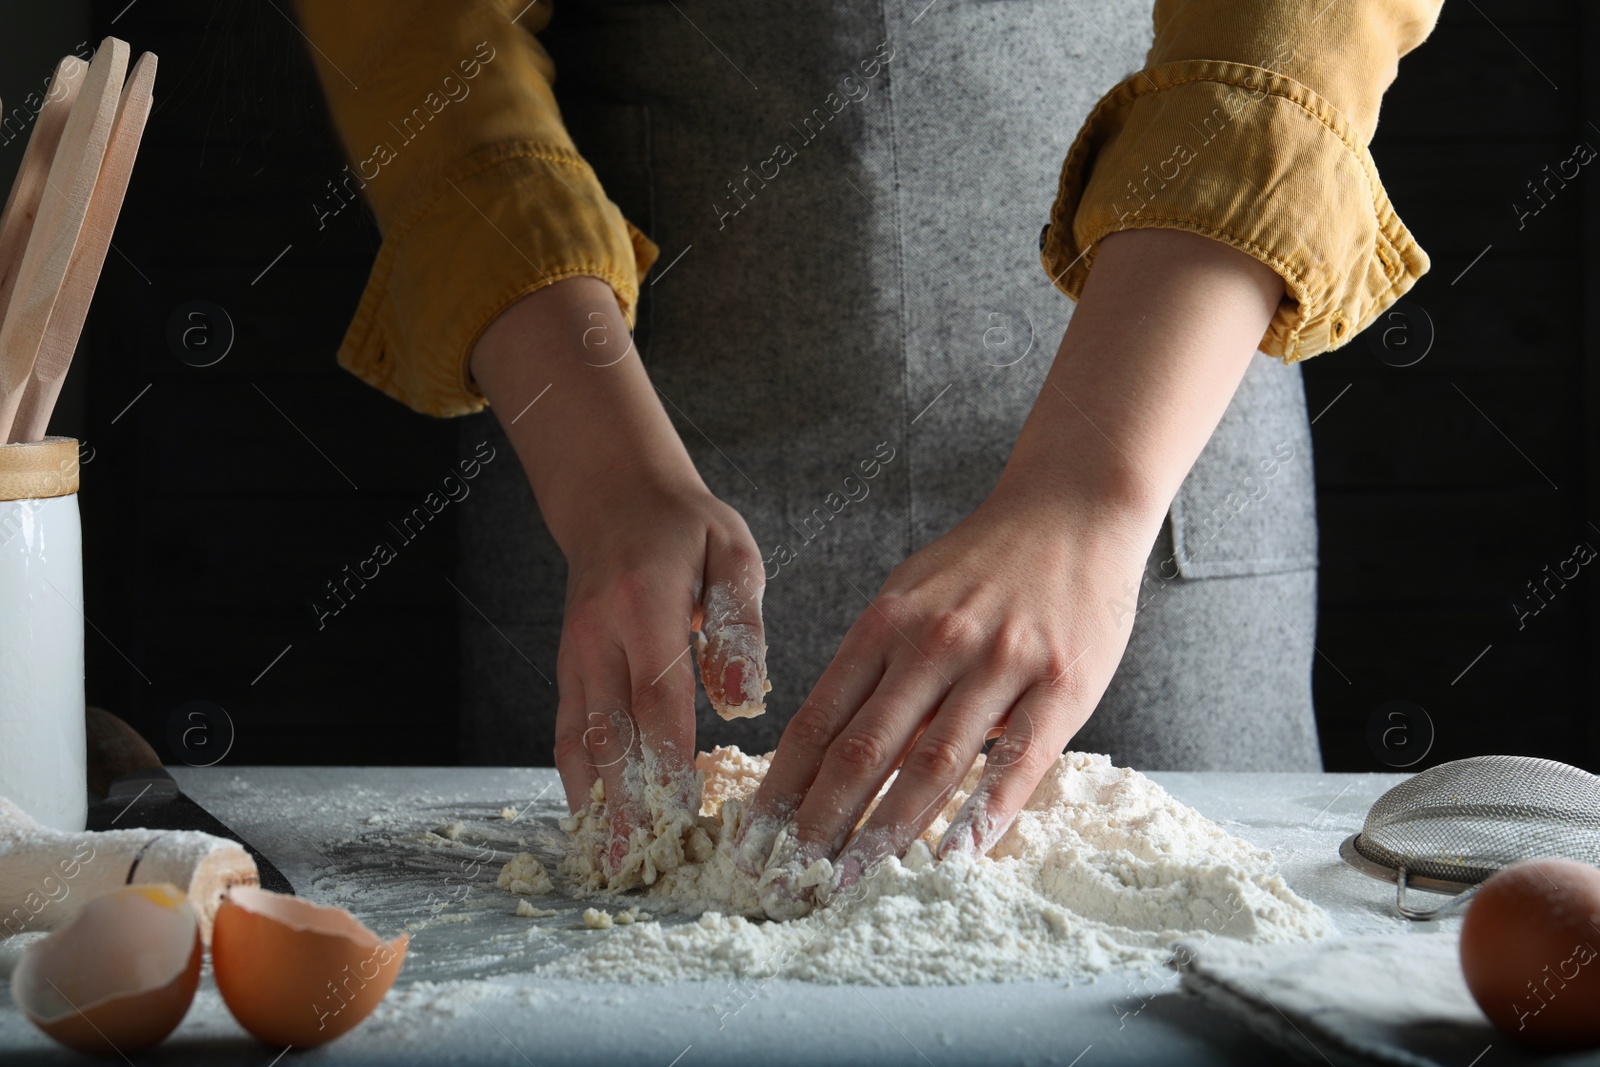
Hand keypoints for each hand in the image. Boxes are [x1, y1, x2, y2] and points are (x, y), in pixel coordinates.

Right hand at [555, 473, 764, 876]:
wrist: (614, 497)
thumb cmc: (686, 528)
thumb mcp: (732, 552)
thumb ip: (741, 623)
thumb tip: (746, 695)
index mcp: (644, 604)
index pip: (657, 695)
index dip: (668, 760)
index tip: (684, 814)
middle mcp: (598, 634)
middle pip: (612, 730)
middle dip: (629, 802)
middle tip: (644, 863)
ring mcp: (575, 652)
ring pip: (581, 738)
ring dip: (598, 803)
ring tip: (613, 861)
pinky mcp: (567, 666)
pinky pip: (566, 728)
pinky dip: (576, 778)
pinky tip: (591, 820)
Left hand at [737, 477, 1156, 916]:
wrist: (1074, 509)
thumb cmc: (983, 562)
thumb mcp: (909, 594)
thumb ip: (874, 665)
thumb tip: (830, 747)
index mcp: (886, 623)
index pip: (820, 718)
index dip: (784, 783)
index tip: (756, 835)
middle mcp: (935, 643)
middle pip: (866, 748)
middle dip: (821, 821)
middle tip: (791, 880)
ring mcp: (1000, 662)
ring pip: (934, 762)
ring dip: (889, 831)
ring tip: (854, 882)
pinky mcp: (1062, 683)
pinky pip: (1018, 760)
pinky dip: (985, 813)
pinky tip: (956, 856)